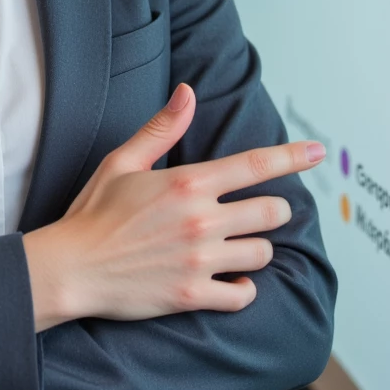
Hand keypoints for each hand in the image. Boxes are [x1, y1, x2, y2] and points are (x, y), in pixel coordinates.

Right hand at [22, 83, 325, 332]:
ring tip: (236, 247)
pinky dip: (242, 289)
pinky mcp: (192, 295)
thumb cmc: (93, 212)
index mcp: (187, 183)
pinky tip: (229, 281)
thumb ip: (162, 128)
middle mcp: (200, 220)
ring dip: (255, 249)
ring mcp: (199, 260)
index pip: (255, 165)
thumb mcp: (123, 161)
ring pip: (262, 253)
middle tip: (255, 214)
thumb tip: (188, 93)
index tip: (318, 152)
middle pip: (272, 213)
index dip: (293, 157)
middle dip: (271, 211)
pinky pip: (242, 295)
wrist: (70, 268)